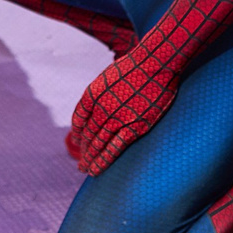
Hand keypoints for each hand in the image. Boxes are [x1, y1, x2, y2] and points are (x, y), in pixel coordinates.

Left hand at [65, 53, 176, 175]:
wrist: (155, 63)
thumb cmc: (136, 66)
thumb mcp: (110, 76)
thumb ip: (103, 93)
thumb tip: (102, 105)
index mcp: (92, 94)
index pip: (79, 119)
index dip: (77, 133)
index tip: (78, 141)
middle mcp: (100, 108)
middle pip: (88, 135)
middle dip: (84, 151)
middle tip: (81, 164)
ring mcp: (117, 118)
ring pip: (98, 144)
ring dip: (91, 159)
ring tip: (86, 170)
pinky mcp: (134, 127)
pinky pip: (115, 148)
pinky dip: (104, 160)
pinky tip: (98, 169)